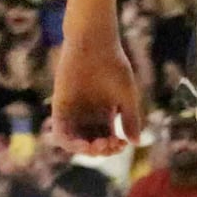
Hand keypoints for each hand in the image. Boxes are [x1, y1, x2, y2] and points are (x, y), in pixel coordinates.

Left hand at [52, 20, 141, 153]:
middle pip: (92, 142)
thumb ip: (131, 119)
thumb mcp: (126, 96)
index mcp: (106, 112)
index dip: (114, 146)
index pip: (108, 138)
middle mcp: (89, 115)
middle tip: (108, 144)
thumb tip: (136, 143)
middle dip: (100, 149)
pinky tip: (78, 143)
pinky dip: (67, 142)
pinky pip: (60, 131)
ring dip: (83, 149)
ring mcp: (74, 112)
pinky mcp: (60, 107)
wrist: (94, 46)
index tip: (122, 143)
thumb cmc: (114, 67)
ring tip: (93, 146)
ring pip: (76, 140)